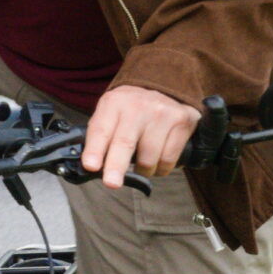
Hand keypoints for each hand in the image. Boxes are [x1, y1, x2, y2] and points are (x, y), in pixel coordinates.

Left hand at [82, 85, 201, 188]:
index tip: (91, 166)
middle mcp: (138, 105)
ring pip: (149, 158)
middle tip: (112, 183)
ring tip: (141, 163)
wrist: (166, 90)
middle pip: (125, 142)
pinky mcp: (182, 122)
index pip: (101, 129)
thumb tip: (90, 168)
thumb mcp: (111, 114)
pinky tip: (158, 159)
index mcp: (114, 103)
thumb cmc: (132, 111)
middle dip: (116, 166)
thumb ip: (99, 137)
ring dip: (143, 171)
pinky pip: (168, 159)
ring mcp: (162, 113)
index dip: (95, 149)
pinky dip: (161, 168)